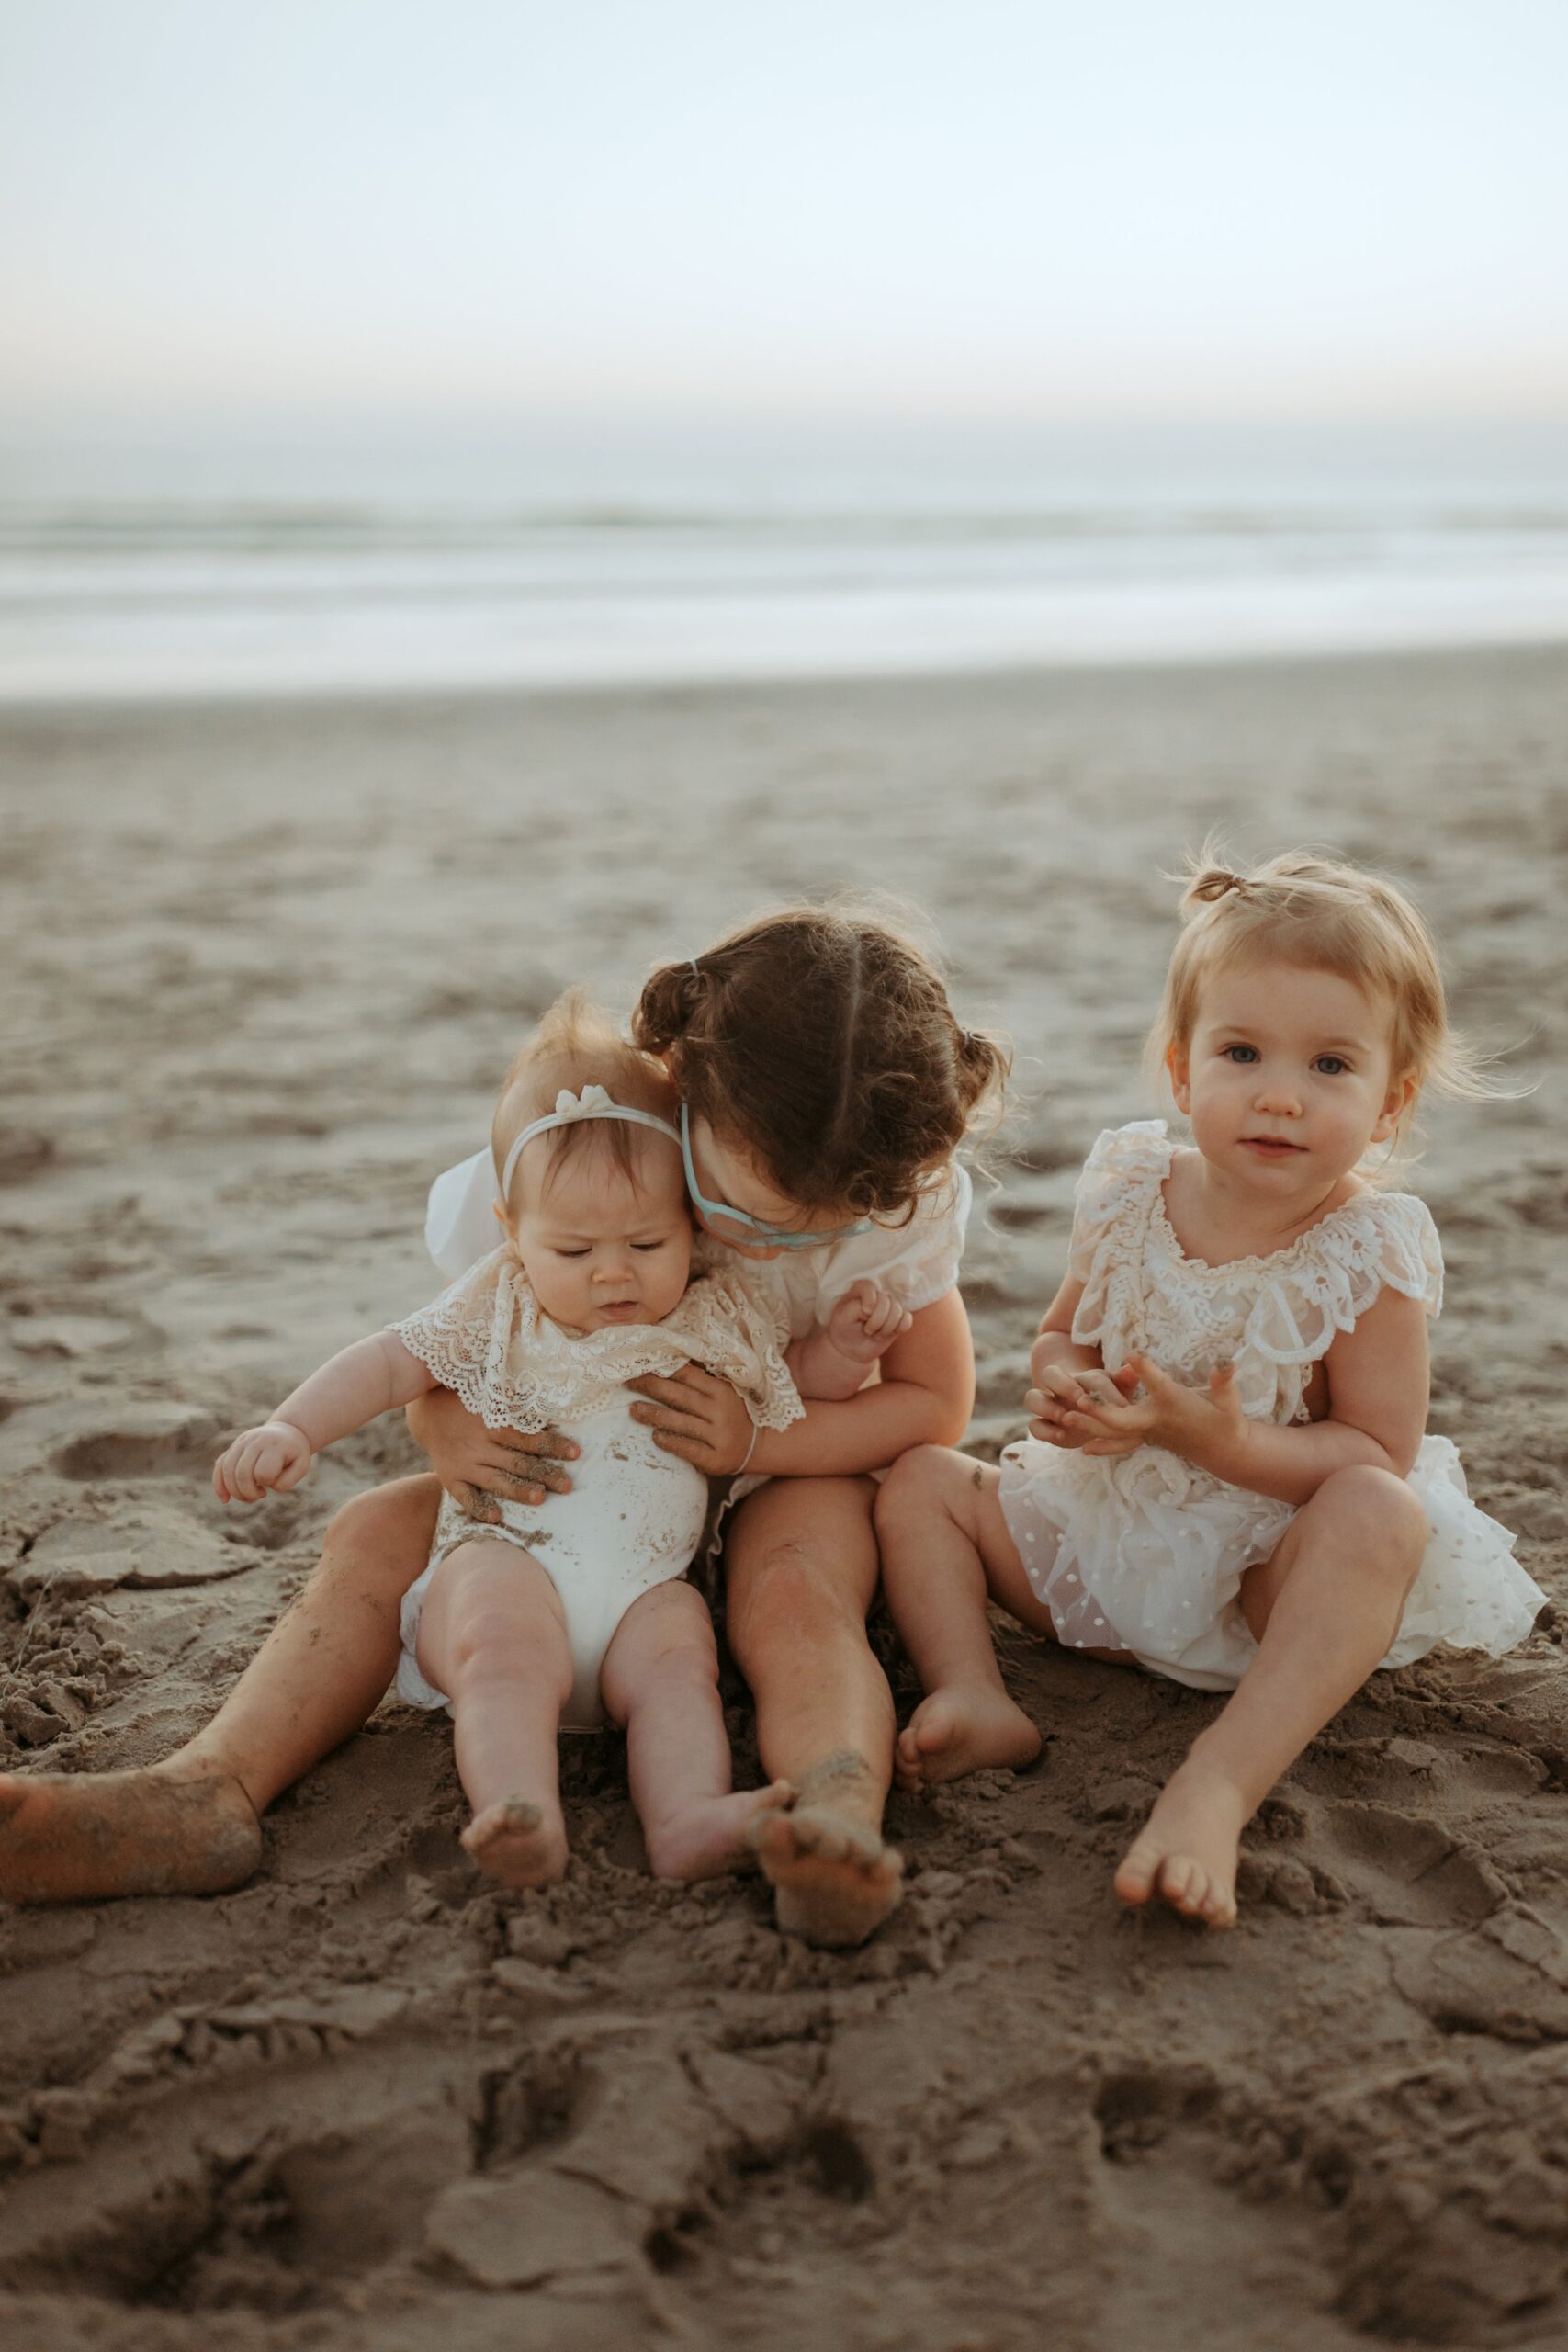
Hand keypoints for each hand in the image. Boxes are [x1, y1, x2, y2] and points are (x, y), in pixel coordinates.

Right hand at [213, 1419, 312, 1503]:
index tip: (274, 1483)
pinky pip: (220, 1466)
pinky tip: (225, 1500)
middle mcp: (255, 1440)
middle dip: (248, 1493)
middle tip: (260, 1495)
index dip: (268, 1483)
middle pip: (241, 1473)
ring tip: (249, 1496)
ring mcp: (241, 1442)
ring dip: (235, 1491)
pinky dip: (219, 1485)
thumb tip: (262, 1487)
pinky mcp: (233, 1447)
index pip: (262, 1472)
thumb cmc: (295, 1453)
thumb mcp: (302, 1466)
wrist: (288, 1431)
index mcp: (274, 1445)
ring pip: (227, 1470)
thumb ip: (286, 1482)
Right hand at [406, 1387, 579, 1523]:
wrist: (427, 1413)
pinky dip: (480, 1508)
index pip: (527, 1436)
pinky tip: (497, 1516)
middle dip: (544, 1474)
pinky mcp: (450, 1479)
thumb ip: (517, 1405)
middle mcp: (478, 1444)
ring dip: (518, 1490)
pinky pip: (466, 1497)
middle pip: (516, 1461)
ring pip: (495, 1480)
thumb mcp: (491, 1397)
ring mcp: (463, 1463)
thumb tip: (557, 1404)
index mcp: (492, 1421)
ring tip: (540, 1499)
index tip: (575, 1453)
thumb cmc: (470, 1403)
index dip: (552, 1445)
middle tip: (566, 1485)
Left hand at [626, 1365, 756, 1474]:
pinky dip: (671, 1442)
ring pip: (681, 1423)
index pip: (687, 1375)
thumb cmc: (732, 1412)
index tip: (640, 1365)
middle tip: (628, 1382)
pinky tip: (655, 1436)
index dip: (662, 1369)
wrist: (758, 1445)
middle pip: (680, 1396)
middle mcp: (720, 1411)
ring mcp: (719, 1436)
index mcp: (721, 1390)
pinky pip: (689, 1449)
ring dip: (654, 1415)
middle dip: (651, 1387)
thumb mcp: (724, 1390)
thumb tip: (668, 1357)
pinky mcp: (715, 1458)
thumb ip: (701, 1378)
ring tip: (633, 1410)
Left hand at [825, 1280, 913, 1365]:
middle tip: (867, 1330)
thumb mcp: (843, 1318)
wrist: (852, 1348)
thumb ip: (856, 1308)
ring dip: (886, 1328)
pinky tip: (887, 1334)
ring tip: (875, 1334)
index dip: (870, 1301)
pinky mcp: (899, 1318)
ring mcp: (890, 1306)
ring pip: (898, 1311)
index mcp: (860, 1290)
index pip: (869, 1288)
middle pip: (886, 1301)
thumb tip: (873, 1308)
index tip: (864, 1315)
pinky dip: (898, 1329)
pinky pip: (907, 1320)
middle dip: (877, 1321)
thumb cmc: (844, 1329)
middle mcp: (877, 1295)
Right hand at [1026, 1363, 1138, 1449]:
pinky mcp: (1044, 1425)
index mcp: (1083, 1378)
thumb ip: (1124, 1382)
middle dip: (1064, 1385)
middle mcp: (1061, 1388)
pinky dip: (1043, 1431)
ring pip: (1032, 1397)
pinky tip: (1060, 1436)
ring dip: (1046, 1406)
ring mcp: (1049, 1405)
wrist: (1084, 1412)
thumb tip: (1132, 1370)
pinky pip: (1033, 1425)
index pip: (1091, 1378)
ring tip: (1063, 1417)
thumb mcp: (1118, 1392)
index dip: (1105, 1390)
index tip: (1122, 1405)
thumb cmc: (1105, 1401)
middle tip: (1080, 1399)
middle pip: (1050, 1374)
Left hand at [1056, 1355, 1246, 1464]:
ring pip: (1115, 1432)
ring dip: (1090, 1426)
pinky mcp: (1146, 1438)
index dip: (1147, 1371)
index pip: (1159, 1385)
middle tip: (1077, 1400)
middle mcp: (1157, 1420)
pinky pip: (1119, 1444)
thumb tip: (1226, 1362)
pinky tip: (1082, 1448)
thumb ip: (1224, 1382)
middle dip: (1100, 1410)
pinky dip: (1102, 1445)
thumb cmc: (1226, 1419)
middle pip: (1124, 1418)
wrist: (1224, 1450)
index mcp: (1175, 1404)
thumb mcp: (1229, 1399)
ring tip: (1064, 1417)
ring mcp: (1149, 1433)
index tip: (1132, 1354)